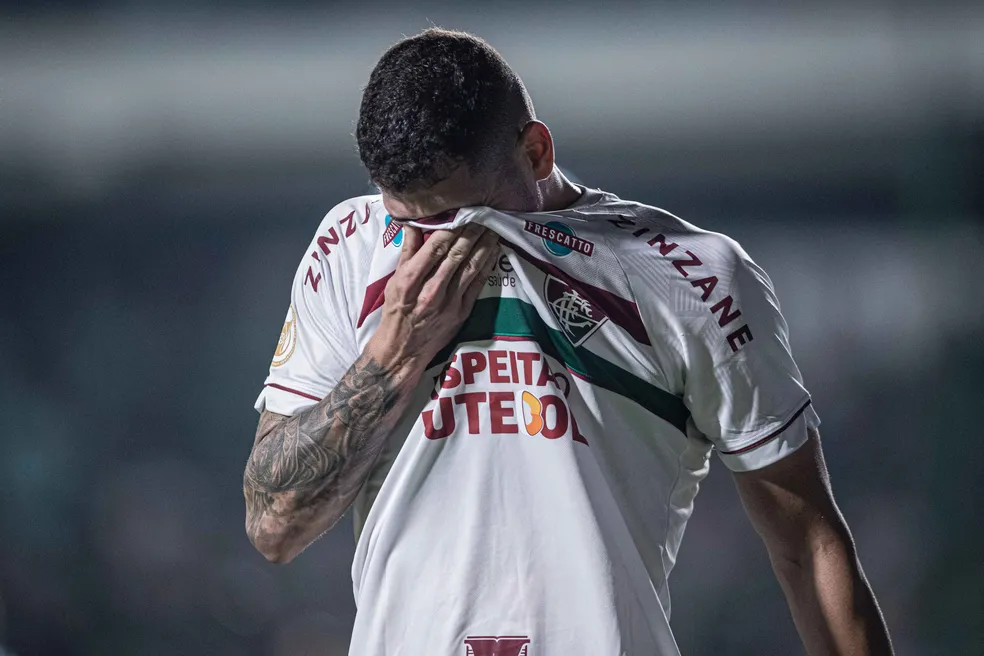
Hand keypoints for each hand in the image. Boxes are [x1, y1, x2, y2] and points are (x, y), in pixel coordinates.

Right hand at [366, 223, 498, 374]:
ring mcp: (449, 302)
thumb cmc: (395, 312)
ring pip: (470, 267)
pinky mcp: (462, 311)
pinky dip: (486, 265)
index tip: (461, 211)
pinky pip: (477, 284)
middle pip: (456, 254)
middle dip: (472, 232)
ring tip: (493, 228)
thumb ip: (407, 251)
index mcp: (411, 279)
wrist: (403, 351)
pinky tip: (493, 251)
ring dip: (484, 245)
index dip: (451, 228)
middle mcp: (431, 290)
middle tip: (483, 214)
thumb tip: (412, 222)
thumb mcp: (393, 280)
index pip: (435, 247)